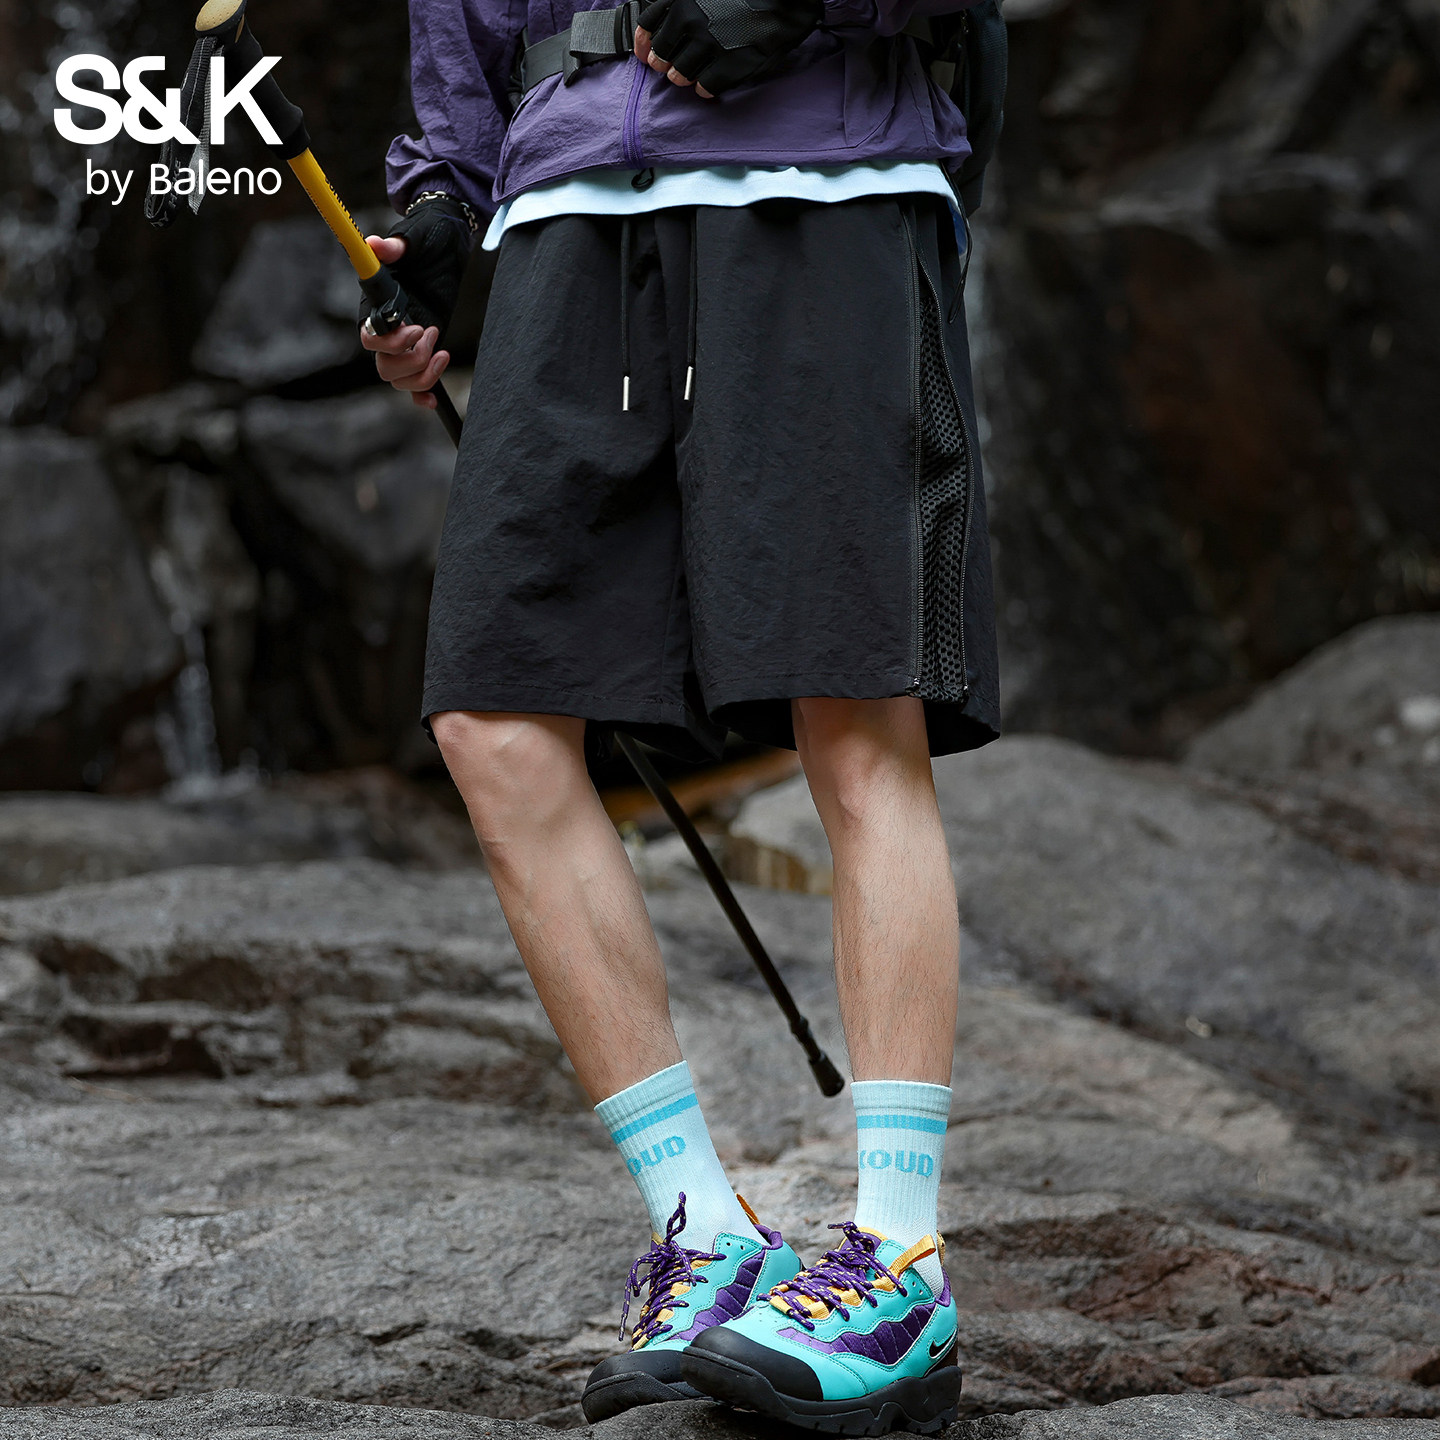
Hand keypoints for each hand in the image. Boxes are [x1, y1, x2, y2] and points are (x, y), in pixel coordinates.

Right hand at [359, 236, 449, 410]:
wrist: (445, 246)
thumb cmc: (426, 241)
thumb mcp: (414, 240)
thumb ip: (395, 246)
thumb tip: (373, 244)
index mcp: (376, 309)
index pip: (370, 339)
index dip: (392, 342)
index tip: (417, 327)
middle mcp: (385, 332)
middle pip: (385, 367)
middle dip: (411, 358)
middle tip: (432, 332)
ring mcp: (403, 345)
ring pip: (399, 380)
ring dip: (423, 373)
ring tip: (442, 351)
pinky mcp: (421, 352)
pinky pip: (414, 385)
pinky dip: (422, 395)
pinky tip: (434, 400)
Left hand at [634, 0, 821, 96]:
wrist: (785, 2)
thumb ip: (677, 2)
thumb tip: (655, 22)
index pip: (647, 28)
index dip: (645, 44)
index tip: (647, 54)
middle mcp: (690, 21)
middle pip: (661, 56)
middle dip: (667, 62)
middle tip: (678, 63)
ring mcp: (708, 46)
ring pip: (679, 75)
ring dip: (686, 76)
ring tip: (698, 69)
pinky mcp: (727, 68)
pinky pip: (704, 88)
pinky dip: (705, 87)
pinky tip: (713, 79)